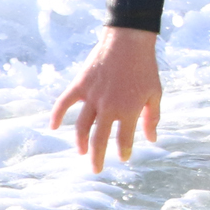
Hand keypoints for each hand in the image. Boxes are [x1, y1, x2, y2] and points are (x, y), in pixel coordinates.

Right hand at [50, 26, 162, 172]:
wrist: (129, 40)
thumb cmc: (145, 67)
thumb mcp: (155, 93)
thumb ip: (153, 117)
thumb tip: (152, 139)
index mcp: (129, 110)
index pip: (124, 139)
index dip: (123, 151)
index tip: (123, 158)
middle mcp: (109, 107)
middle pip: (99, 140)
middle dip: (97, 157)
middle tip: (96, 169)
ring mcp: (92, 96)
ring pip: (82, 127)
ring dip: (80, 142)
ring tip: (81, 152)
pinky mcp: (80, 85)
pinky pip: (64, 103)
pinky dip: (57, 115)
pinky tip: (53, 127)